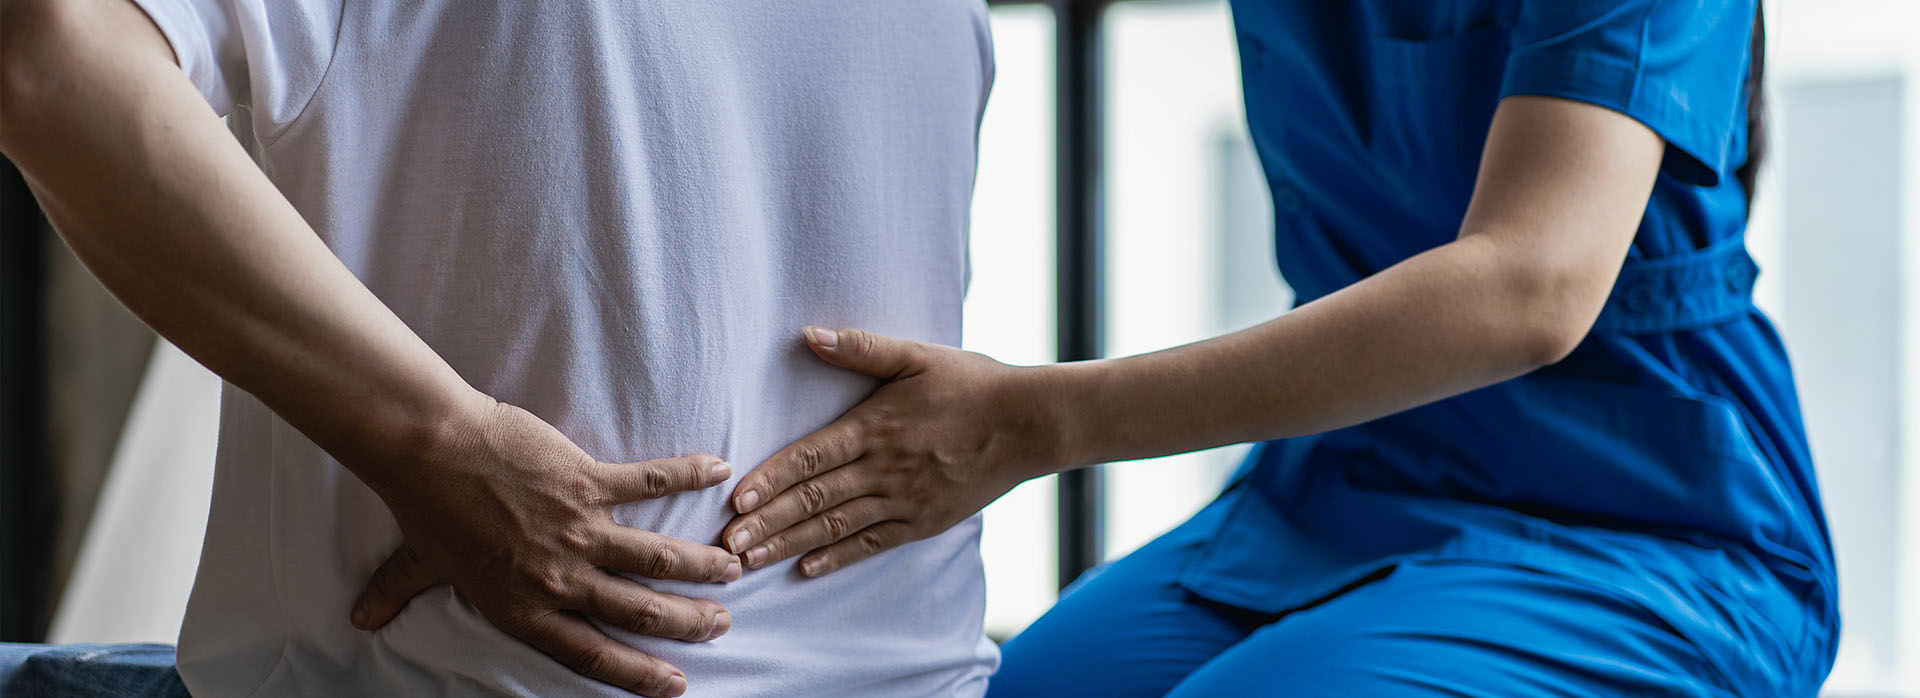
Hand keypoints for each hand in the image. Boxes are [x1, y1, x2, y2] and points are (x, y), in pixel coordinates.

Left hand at [350, 397, 739, 697]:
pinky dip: (686, 474)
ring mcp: (578, 529)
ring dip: (699, 565)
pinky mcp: (586, 481)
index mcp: (522, 605)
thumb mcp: (414, 563)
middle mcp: (558, 575)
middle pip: (637, 610)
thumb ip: (397, 595)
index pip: (589, 651)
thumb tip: (361, 621)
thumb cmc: (422, 506)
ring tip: (733, 568)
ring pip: (655, 556)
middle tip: (720, 625)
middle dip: (686, 623)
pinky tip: (719, 471)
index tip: (673, 683)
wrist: (430, 449)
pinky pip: (648, 482)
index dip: (636, 672)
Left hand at [721, 327, 1057, 576]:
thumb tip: (809, 334)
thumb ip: (861, 347)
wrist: (1028, 424)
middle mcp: (884, 469)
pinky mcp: (922, 522)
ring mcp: (903, 500)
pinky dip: (837, 557)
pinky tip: (806, 569)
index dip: (770, 479)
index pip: (810, 458)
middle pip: (813, 500)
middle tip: (725, 544)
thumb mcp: (917, 355)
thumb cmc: (970, 383)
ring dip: (790, 545)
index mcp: (874, 428)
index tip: (736, 499)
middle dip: (767, 523)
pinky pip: (871, 544)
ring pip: (835, 527)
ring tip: (750, 560)